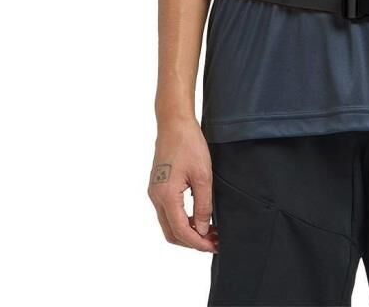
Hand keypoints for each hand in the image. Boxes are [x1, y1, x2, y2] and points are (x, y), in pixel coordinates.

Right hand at [147, 119, 219, 251]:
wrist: (174, 123)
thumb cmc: (189, 144)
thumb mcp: (203, 175)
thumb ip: (203, 205)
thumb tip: (203, 229)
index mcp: (166, 196)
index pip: (181, 231)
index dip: (197, 243)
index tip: (214, 246)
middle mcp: (156, 197)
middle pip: (172, 232)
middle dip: (192, 241)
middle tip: (214, 241)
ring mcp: (154, 192)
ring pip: (168, 224)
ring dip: (187, 231)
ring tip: (209, 230)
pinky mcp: (157, 187)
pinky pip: (167, 212)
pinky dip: (182, 220)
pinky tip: (198, 217)